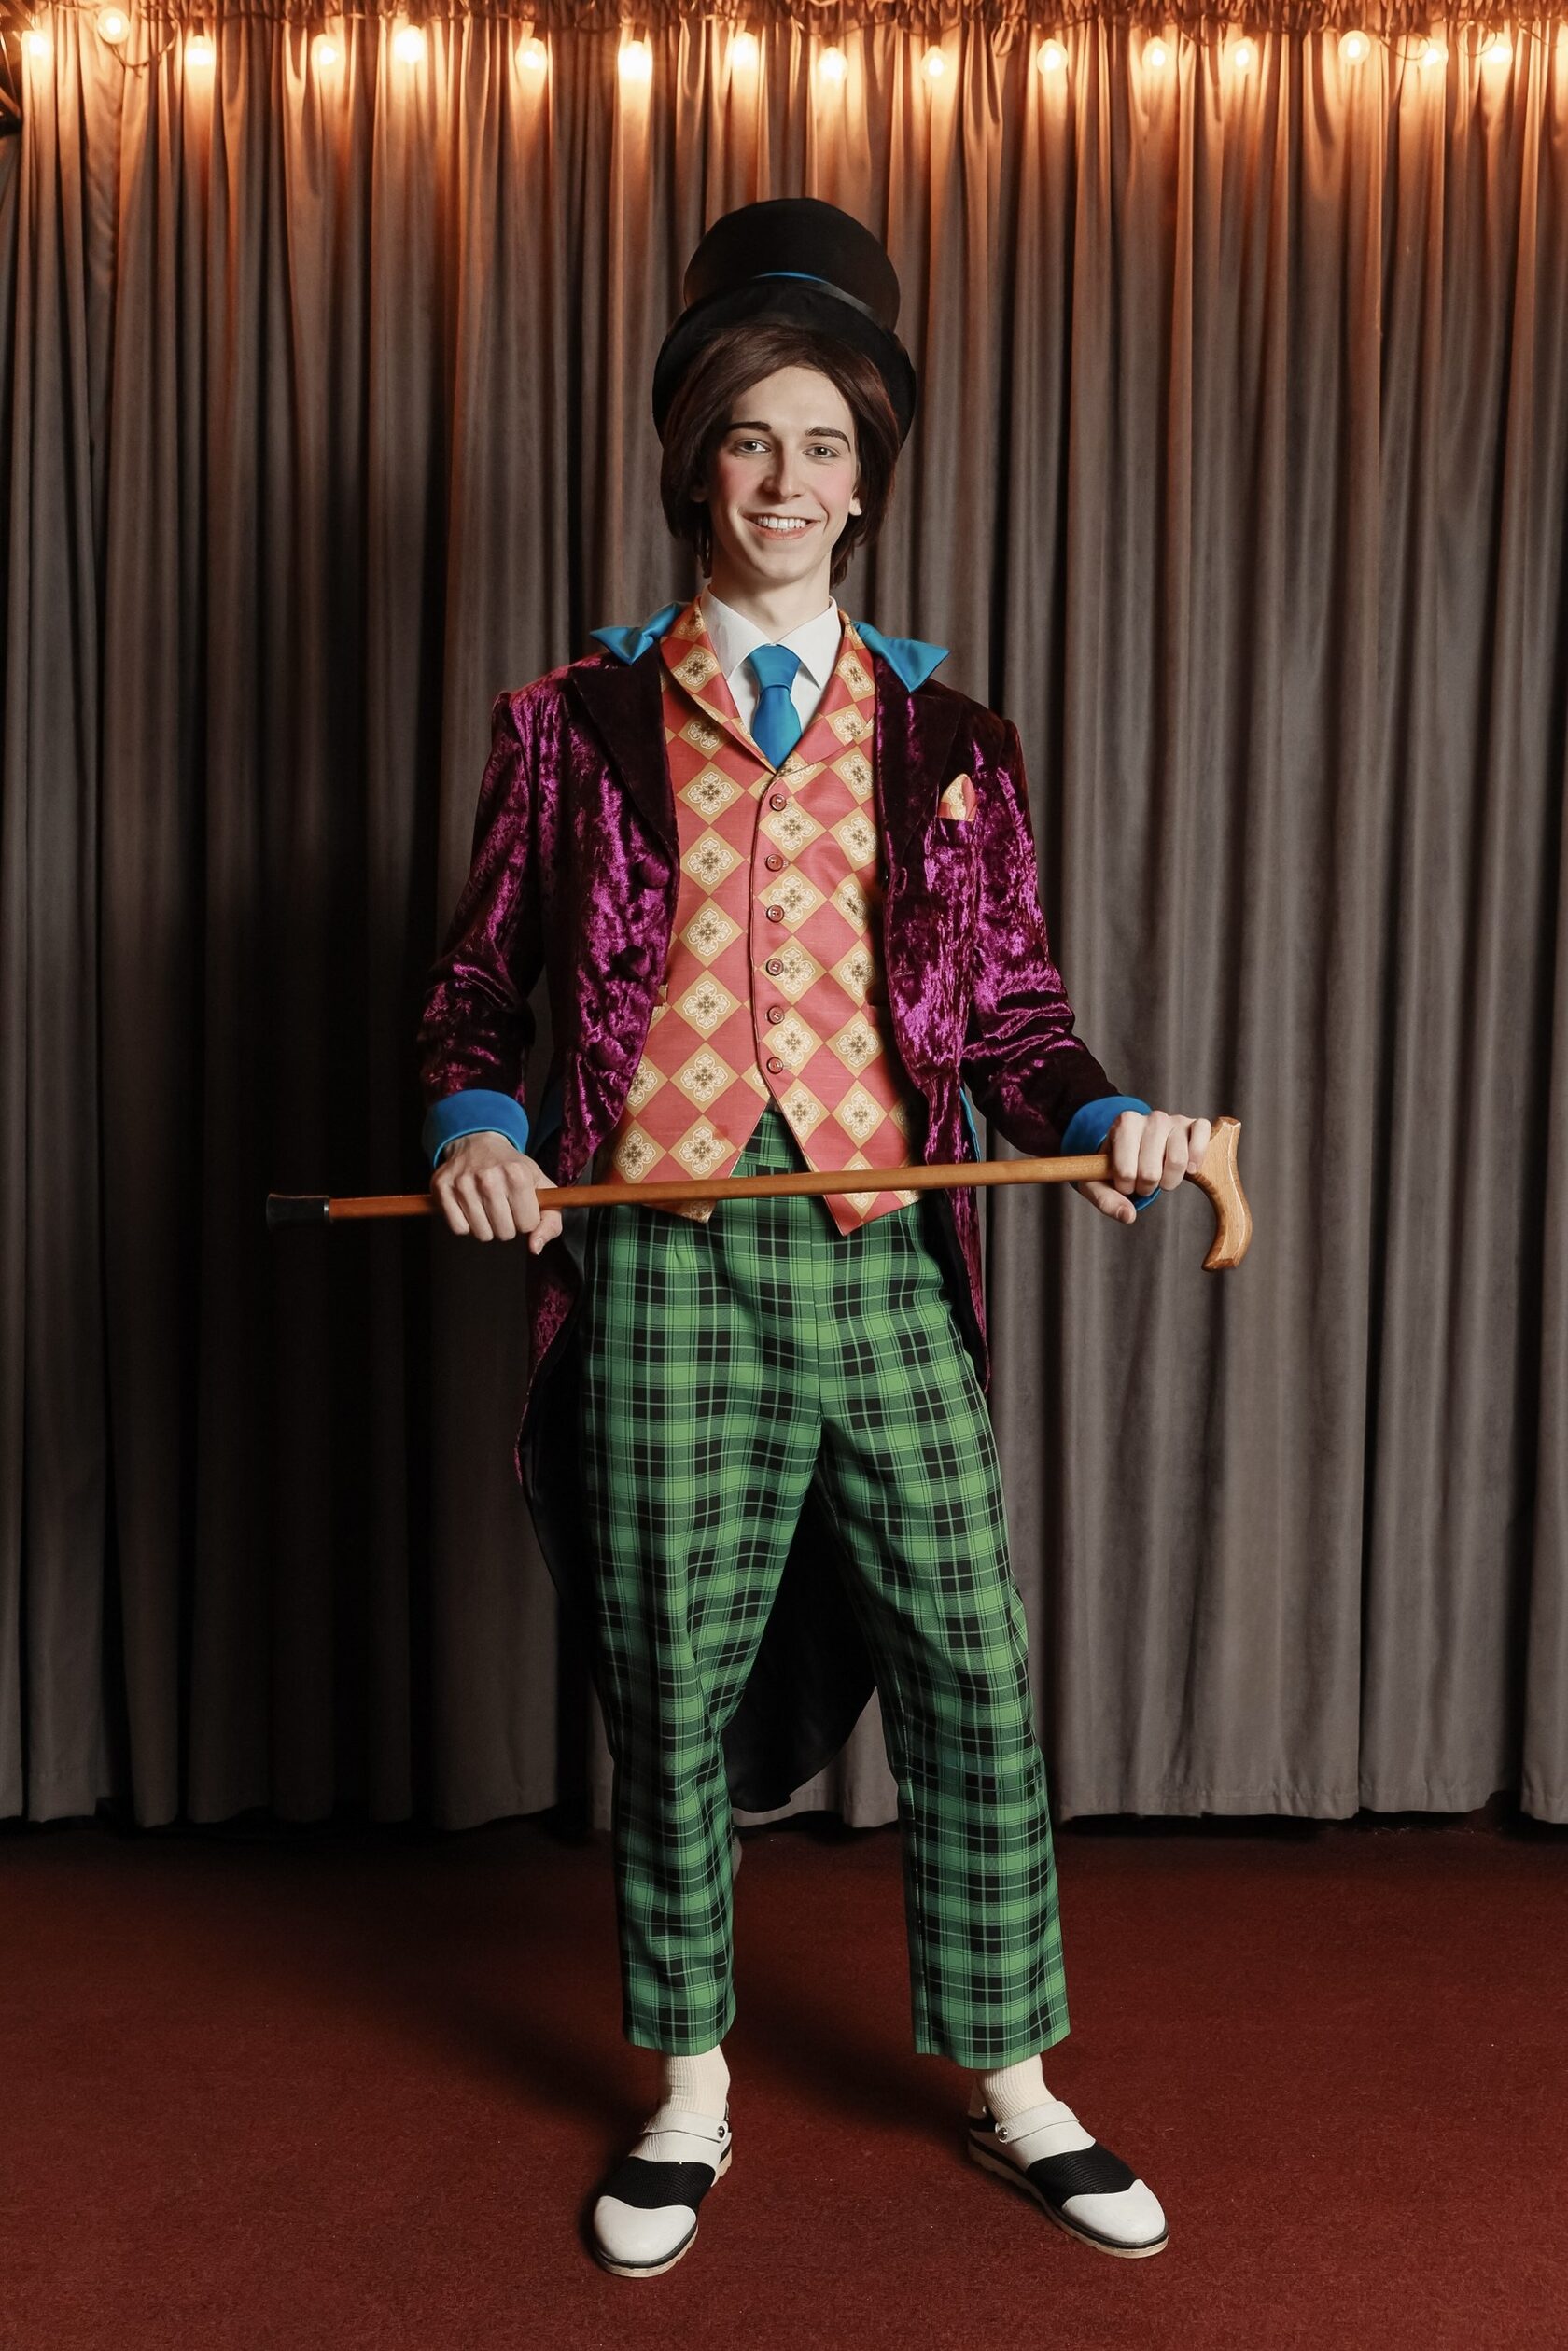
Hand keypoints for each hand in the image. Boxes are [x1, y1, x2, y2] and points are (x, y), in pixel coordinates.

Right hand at [430, 1132, 562, 1252]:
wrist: (478, 1143)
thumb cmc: (513, 1168)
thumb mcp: (541, 1186)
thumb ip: (550, 1221)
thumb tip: (535, 1248)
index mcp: (518, 1175)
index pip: (528, 1225)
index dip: (526, 1219)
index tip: (521, 1204)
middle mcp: (489, 1178)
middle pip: (505, 1233)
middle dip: (507, 1225)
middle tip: (503, 1205)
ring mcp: (463, 1183)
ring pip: (481, 1234)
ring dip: (487, 1226)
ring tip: (487, 1206)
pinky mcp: (442, 1188)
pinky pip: (459, 1229)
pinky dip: (466, 1224)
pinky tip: (470, 1207)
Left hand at [1073, 1109, 1212, 1226]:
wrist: (1137, 1146)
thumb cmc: (1117, 1165)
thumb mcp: (1099, 1183)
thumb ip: (1106, 1201)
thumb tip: (1128, 1216)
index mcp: (1124, 1124)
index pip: (1126, 1171)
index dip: (1126, 1186)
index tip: (1124, 1182)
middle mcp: (1151, 1118)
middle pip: (1152, 1172)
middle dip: (1147, 1187)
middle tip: (1143, 1182)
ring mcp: (1175, 1120)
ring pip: (1178, 1161)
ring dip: (1170, 1181)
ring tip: (1162, 1178)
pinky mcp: (1195, 1125)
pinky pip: (1202, 1135)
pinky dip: (1198, 1157)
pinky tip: (1190, 1169)